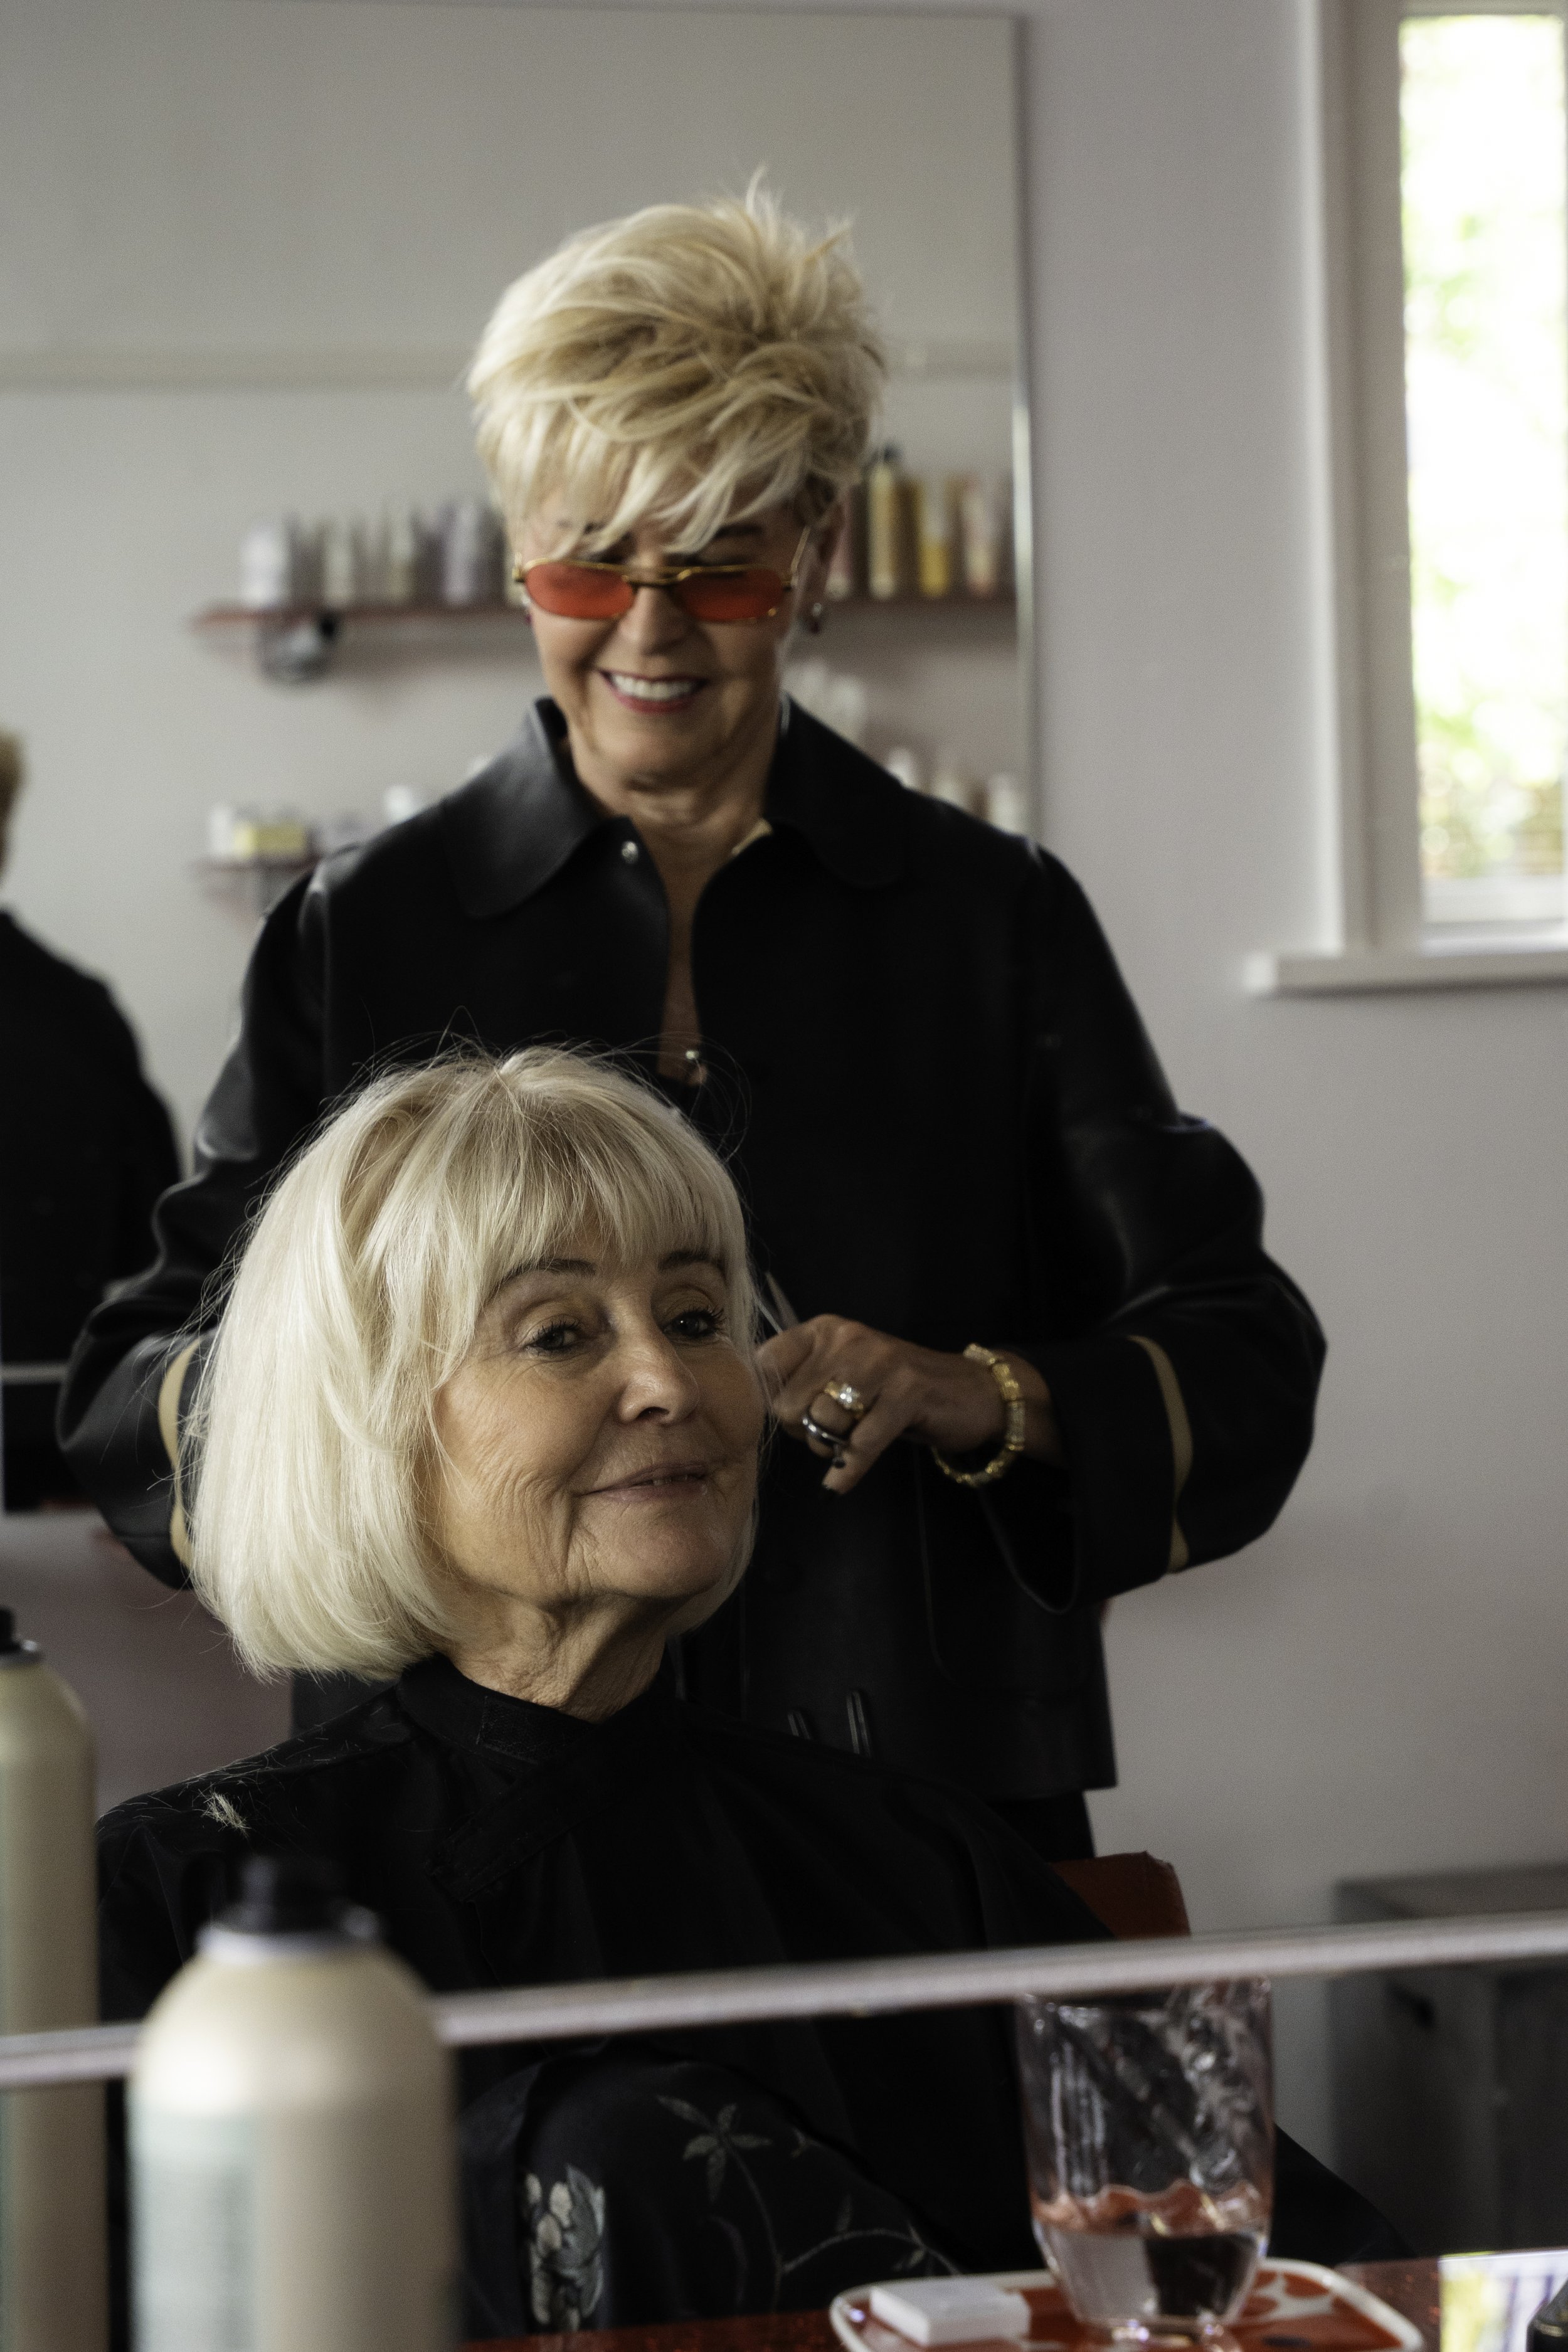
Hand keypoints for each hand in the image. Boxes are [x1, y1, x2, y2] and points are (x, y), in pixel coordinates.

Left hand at [756, 1315, 1062, 1494]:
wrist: (969, 1392)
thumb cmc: (894, 1391)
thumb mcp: (844, 1374)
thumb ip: (801, 1383)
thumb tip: (750, 1408)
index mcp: (826, 1330)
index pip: (767, 1363)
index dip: (769, 1400)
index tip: (790, 1416)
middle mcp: (849, 1338)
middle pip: (789, 1402)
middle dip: (802, 1430)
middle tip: (830, 1433)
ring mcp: (881, 1363)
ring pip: (823, 1422)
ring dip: (830, 1446)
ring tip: (850, 1442)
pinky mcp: (908, 1392)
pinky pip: (861, 1442)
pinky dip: (848, 1469)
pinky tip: (839, 1483)